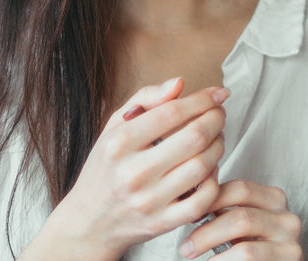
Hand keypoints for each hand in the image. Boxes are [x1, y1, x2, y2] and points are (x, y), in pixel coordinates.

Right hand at [47, 78, 228, 259]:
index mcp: (120, 143)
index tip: (218, 93)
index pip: (173, 112)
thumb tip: (180, 83)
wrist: (88, 223)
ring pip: (203, 166)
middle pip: (194, 137)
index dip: (203, 99)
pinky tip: (210, 169)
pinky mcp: (162, 223)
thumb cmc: (106, 168)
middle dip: (216, 119)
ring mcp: (149, 200)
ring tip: (216, 137)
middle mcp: (133, 172)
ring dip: (219, 146)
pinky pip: (203, 200)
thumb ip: (146, 99)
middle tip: (219, 114)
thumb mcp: (114, 127)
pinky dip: (215, 180)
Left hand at [181, 179, 302, 259]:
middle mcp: (286, 216)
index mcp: (274, 200)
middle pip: (239, 212)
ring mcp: (290, 238)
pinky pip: (247, 254)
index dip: (210, 200)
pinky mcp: (290, 257)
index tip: (189, 214)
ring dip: (210, 242)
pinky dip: (223, 259)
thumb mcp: (243, 228)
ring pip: (243, 231)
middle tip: (186, 245)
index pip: (239, 188)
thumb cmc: (254, 254)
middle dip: (206, 229)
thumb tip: (193, 197)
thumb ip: (227, 210)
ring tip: (193, 253)